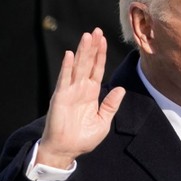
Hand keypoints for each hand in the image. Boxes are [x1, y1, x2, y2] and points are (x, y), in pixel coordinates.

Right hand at [39, 28, 124, 168]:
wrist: (67, 150)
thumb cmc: (83, 138)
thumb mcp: (103, 121)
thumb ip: (111, 105)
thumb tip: (120, 88)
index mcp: (91, 94)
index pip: (97, 70)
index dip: (100, 55)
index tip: (104, 39)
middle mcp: (80, 89)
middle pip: (88, 64)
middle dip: (93, 47)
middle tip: (97, 30)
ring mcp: (70, 92)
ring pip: (78, 67)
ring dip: (82, 52)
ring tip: (87, 36)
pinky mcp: (60, 98)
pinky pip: (64, 80)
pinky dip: (67, 67)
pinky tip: (71, 54)